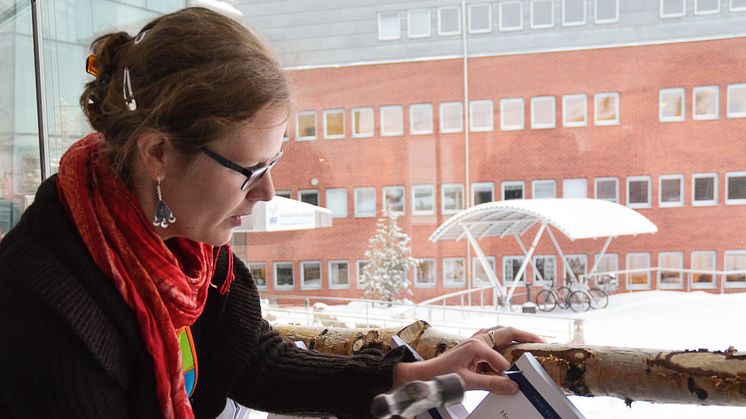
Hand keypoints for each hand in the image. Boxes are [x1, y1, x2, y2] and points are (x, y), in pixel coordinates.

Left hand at [393, 326, 542, 394]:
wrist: (423, 374)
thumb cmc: (441, 375)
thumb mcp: (467, 382)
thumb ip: (491, 384)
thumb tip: (513, 386)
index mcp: (476, 345)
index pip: (501, 359)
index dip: (511, 372)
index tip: (519, 382)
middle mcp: (477, 338)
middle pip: (506, 331)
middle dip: (525, 335)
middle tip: (542, 341)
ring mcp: (474, 340)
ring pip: (500, 331)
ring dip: (516, 334)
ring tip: (531, 340)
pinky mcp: (472, 345)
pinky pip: (493, 337)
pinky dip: (505, 339)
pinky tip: (511, 345)